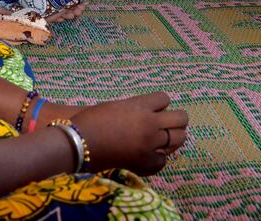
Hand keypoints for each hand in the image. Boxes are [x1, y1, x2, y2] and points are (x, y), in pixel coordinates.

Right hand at [70, 92, 187, 175]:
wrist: (79, 145)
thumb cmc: (91, 121)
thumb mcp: (116, 106)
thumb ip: (136, 108)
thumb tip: (152, 114)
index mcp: (140, 105)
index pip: (165, 98)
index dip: (159, 104)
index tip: (154, 109)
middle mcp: (150, 123)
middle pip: (181, 118)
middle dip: (176, 119)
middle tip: (168, 123)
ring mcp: (150, 144)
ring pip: (179, 138)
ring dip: (172, 137)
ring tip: (162, 138)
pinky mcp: (147, 162)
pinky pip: (165, 159)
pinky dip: (158, 157)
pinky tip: (148, 155)